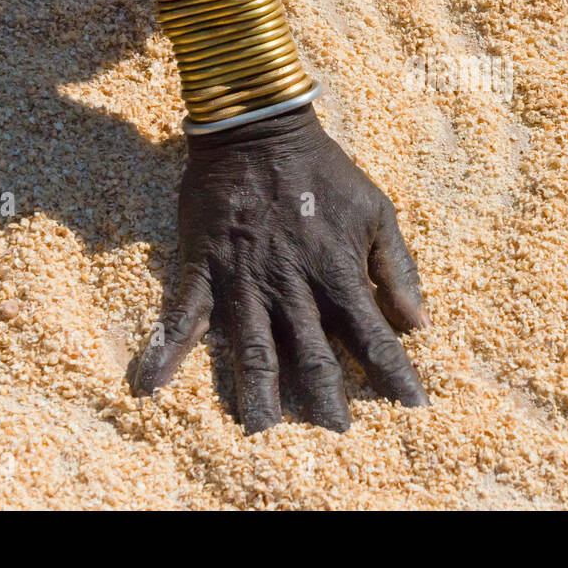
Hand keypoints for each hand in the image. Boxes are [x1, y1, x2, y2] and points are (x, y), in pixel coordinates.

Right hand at [132, 105, 428, 432]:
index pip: (374, 337)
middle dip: (326, 401)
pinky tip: (148, 386)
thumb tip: (419, 323)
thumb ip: (398, 269)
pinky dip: (163, 350)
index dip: (394, 375)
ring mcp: (244, 279)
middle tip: (335, 437)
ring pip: (251, 349)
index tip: (413, 408)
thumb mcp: (377, 212)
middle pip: (312, 356)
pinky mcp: (204, 266)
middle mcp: (293, 285)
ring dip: (256, 394)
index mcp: (339, 273)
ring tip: (260, 433)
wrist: (260, 129)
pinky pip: (181, 314)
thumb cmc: (325, 172)